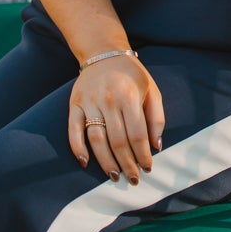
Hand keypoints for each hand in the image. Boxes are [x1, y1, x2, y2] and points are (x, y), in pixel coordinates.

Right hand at [67, 55, 165, 184]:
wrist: (103, 52)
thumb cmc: (131, 75)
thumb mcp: (151, 90)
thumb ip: (157, 117)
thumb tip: (157, 146)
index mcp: (129, 96)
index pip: (137, 134)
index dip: (143, 154)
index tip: (147, 168)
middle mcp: (109, 100)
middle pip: (118, 141)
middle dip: (127, 163)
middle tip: (132, 179)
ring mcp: (90, 102)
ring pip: (97, 139)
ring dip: (106, 161)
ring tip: (114, 176)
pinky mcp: (74, 104)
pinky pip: (74, 130)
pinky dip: (78, 148)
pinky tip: (85, 162)